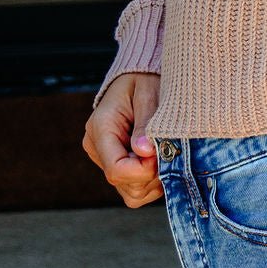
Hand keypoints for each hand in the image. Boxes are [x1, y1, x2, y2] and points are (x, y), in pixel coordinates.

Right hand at [83, 72, 163, 208]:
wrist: (137, 74)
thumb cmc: (143, 79)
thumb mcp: (148, 93)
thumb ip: (147, 124)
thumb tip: (146, 153)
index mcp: (100, 129)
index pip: (117, 169)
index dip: (145, 170)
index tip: (163, 153)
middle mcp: (97, 148)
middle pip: (125, 184)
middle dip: (152, 175)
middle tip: (169, 151)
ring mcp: (105, 158)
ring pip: (131, 192)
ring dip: (154, 180)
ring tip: (165, 153)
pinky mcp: (116, 163)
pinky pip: (134, 189)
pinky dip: (151, 182)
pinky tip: (160, 159)